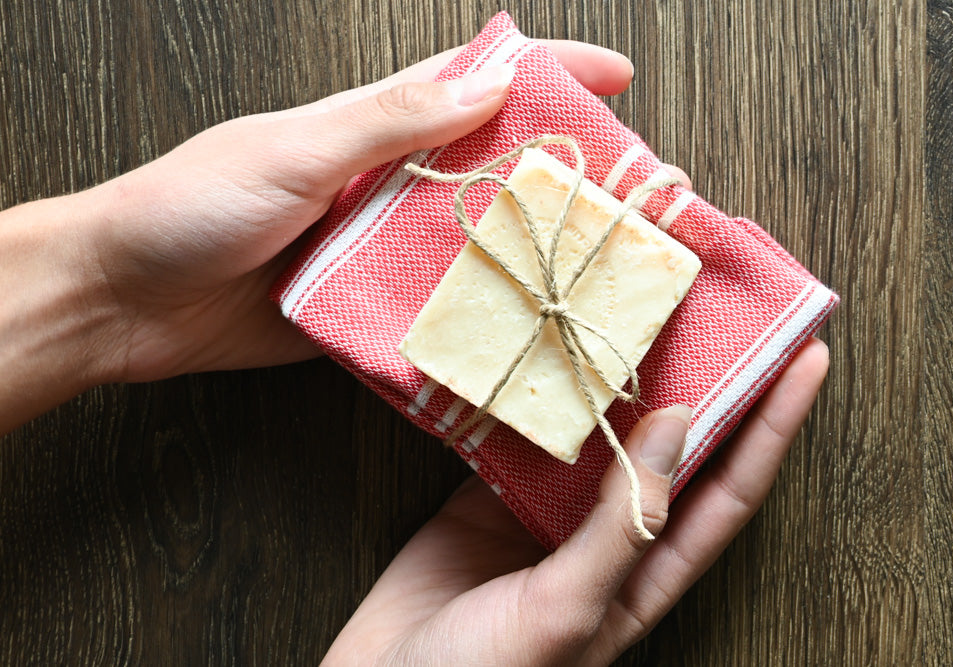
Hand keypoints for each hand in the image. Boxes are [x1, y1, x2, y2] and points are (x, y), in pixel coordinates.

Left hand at [1, 40, 671, 431]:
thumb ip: (388, 122)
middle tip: (630, 196)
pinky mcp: (362, 309)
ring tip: (595, 267)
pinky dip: (472, 316)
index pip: (471, 84)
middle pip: (488, 168)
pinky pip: (431, 309)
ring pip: (468, 243)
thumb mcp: (293, 150)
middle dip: (559, 172)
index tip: (614, 78)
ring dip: (525, 251)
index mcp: (368, 127)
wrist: (125, 300)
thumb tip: (485, 84)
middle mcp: (382, 184)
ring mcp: (375, 249)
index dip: (545, 73)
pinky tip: (515, 330)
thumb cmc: (191, 207)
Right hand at [323, 338, 828, 664]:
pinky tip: (551, 342)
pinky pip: (528, 428)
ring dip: (624, 373)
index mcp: (646, 573)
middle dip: (710, 382)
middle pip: (673, 447)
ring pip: (602, 428)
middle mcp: (607, 533)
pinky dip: (541, 388)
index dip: (772, 426)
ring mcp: (549, 507)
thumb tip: (679, 424)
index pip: (729, 489)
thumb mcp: (567, 609)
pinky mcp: (491, 488)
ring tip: (650, 307)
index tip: (807, 356)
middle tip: (735, 312)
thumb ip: (623, 525)